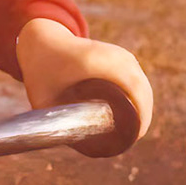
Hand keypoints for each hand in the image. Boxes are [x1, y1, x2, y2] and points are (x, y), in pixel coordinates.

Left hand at [16, 18, 154, 140]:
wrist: (44, 38)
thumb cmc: (40, 70)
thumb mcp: (41, 97)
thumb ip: (51, 122)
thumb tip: (70, 146)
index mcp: (94, 61)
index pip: (132, 87)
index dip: (140, 113)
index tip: (136, 135)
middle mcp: (112, 54)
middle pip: (140, 88)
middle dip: (143, 115)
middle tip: (135, 138)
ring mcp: (119, 53)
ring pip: (142, 83)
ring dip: (144, 105)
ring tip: (137, 129)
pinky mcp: (121, 55)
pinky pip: (138, 77)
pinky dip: (141, 94)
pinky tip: (140, 111)